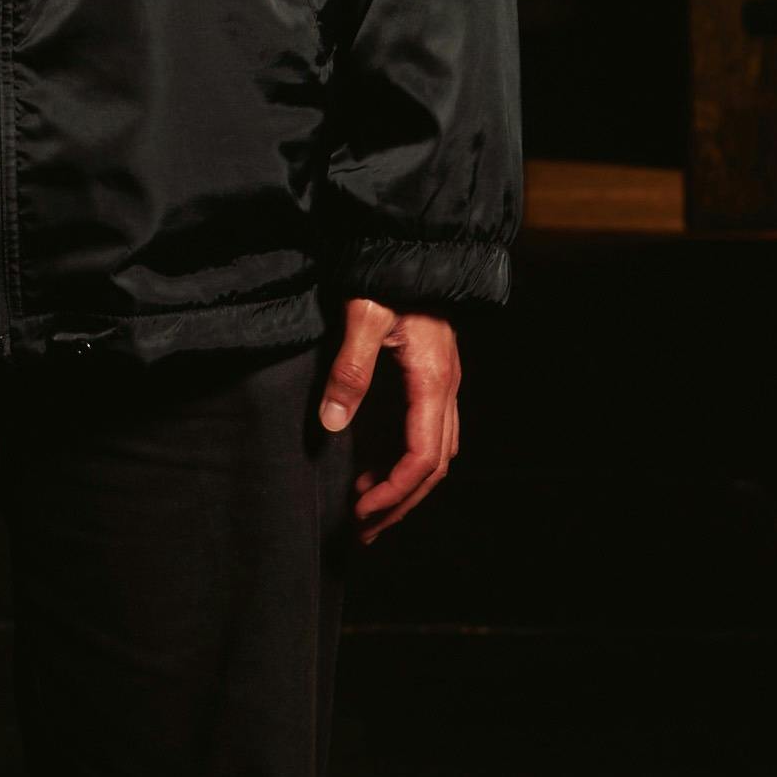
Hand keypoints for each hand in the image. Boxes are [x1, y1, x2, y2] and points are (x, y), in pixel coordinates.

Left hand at [319, 297, 461, 539]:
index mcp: (432, 382)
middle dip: (401, 503)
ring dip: (404, 488)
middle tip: (363, 531)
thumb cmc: (389, 277)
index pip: (422, 458)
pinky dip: (405, 463)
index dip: (395, 492)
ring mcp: (442, 385)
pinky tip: (375, 473)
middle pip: (434, 467)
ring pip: (435, 454)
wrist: (412, 246)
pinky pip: (427, 435)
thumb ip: (350, 370)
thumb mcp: (364, 317)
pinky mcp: (431, 379)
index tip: (362, 512)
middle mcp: (445, 390)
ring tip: (367, 512)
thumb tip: (332, 423)